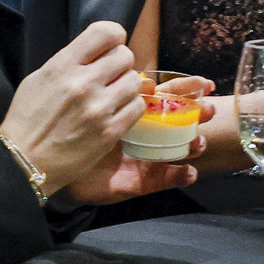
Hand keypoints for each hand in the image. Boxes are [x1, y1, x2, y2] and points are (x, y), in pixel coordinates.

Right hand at [0, 22, 145, 193]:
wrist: (23, 161)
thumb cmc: (27, 120)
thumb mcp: (39, 79)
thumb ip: (68, 63)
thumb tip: (95, 53)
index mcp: (62, 66)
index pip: (104, 32)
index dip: (114, 36)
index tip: (111, 46)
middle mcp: (82, 83)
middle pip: (125, 55)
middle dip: (120, 63)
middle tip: (110, 76)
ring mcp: (98, 109)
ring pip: (134, 81)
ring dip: (126, 86)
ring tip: (113, 95)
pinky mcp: (109, 132)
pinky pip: (137, 107)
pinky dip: (130, 107)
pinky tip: (117, 111)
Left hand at [62, 76, 214, 203]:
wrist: (53, 163)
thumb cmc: (72, 129)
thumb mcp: (96, 106)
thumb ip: (120, 93)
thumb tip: (147, 82)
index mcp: (137, 112)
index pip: (168, 95)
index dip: (188, 89)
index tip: (205, 84)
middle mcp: (147, 133)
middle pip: (181, 121)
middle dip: (199, 114)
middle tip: (209, 110)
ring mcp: (147, 157)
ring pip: (179, 150)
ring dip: (195, 145)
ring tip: (199, 142)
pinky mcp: (142, 180)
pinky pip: (166, 179)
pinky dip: (180, 176)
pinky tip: (189, 173)